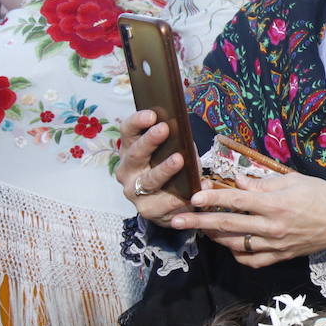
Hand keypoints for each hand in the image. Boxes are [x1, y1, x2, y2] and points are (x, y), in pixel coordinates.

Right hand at [116, 109, 195, 227]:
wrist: (169, 205)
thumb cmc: (170, 171)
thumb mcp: (171, 152)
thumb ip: (175, 142)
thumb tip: (185, 132)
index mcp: (130, 150)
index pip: (128, 132)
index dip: (137, 121)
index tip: (151, 114)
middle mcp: (127, 171)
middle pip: (135, 154)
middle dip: (149, 141)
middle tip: (164, 129)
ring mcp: (134, 192)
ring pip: (149, 180)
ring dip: (164, 169)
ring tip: (179, 159)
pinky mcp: (147, 210)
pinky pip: (166, 203)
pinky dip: (183, 195)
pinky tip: (199, 186)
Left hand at [173, 172, 325, 267]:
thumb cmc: (321, 195)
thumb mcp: (294, 180)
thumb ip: (262, 183)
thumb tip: (236, 181)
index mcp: (276, 204)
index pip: (236, 201)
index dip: (212, 198)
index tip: (193, 197)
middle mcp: (273, 227)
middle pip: (228, 225)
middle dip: (199, 223)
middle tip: (176, 221)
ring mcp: (276, 245)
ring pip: (236, 244)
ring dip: (214, 237)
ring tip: (201, 230)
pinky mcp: (280, 257)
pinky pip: (252, 260)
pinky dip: (237, 253)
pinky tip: (230, 244)